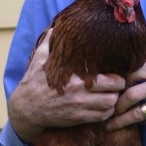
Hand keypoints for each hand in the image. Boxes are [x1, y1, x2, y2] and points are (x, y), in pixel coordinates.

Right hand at [8, 29, 126, 142]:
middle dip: (119, 88)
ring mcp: (79, 107)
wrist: (25, 108)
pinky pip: (101, 118)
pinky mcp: (77, 119)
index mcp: (74, 76)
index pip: (110, 77)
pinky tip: (103, 107)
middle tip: (118, 85)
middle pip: (114, 92)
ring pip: (110, 106)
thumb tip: (56, 27)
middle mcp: (79, 92)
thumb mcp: (40, 59)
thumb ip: (50, 42)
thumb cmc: (34, 82)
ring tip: (111, 95)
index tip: (117, 73)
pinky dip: (106, 113)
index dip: (118, 75)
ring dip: (114, 101)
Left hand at [109, 51, 145, 145]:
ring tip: (108, 124)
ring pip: (135, 110)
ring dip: (119, 119)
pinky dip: (137, 123)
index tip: (101, 89)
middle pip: (127, 93)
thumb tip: (130, 52)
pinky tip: (129, 125)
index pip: (127, 72)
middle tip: (103, 110)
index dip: (112, 81)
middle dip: (113, 104)